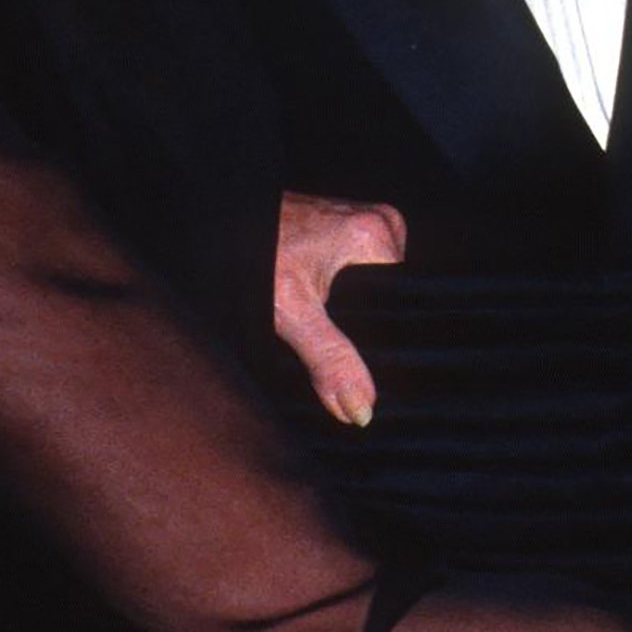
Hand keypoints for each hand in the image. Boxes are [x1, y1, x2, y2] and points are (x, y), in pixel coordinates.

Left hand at [273, 191, 405, 425]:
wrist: (221, 223)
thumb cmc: (253, 253)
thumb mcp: (290, 311)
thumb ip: (328, 360)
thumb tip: (361, 409)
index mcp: (375, 236)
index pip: (409, 303)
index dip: (394, 342)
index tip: (378, 374)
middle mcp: (382, 223)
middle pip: (398, 299)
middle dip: (377, 333)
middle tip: (345, 355)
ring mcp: (371, 224)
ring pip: (384, 290)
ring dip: (365, 318)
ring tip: (331, 326)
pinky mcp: (356, 231)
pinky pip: (370, 275)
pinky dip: (354, 300)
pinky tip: (332, 310)